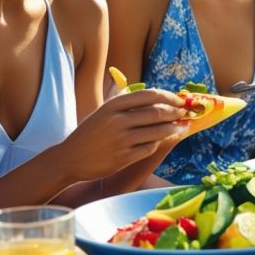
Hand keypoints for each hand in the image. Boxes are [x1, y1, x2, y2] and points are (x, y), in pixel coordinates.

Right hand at [55, 89, 187, 181]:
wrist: (70, 158)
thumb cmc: (91, 133)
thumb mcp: (104, 111)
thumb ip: (126, 102)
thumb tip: (159, 96)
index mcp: (113, 105)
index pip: (150, 95)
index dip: (169, 96)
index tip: (180, 100)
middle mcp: (117, 120)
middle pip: (157, 112)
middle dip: (176, 112)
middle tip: (184, 113)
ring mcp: (121, 139)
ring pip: (158, 131)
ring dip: (174, 129)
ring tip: (181, 127)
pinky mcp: (123, 157)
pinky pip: (150, 148)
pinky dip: (159, 143)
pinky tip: (162, 140)